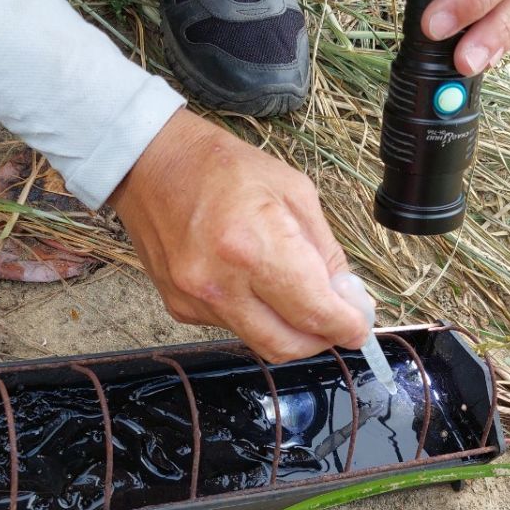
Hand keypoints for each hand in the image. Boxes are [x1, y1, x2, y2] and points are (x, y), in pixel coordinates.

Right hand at [108, 109, 367, 363]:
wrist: (150, 164)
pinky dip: (254, 315)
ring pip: (259, 341)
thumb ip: (324, 252)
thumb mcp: (294, 192)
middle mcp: (220, 282)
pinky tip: (254, 284)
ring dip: (288, 329)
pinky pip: (231, 327)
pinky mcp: (179, 307)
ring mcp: (195, 299)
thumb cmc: (222, 169)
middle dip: (320, 339)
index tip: (360, 325)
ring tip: (296, 295)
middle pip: (286, 345)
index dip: (347, 326)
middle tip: (336, 319)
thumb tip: (347, 298)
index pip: (314, 312)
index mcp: (253, 246)